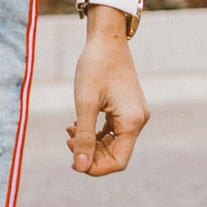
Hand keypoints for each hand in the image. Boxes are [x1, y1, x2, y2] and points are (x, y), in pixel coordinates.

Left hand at [67, 25, 148, 175]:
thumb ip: (84, 137)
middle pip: (116, 154)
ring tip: (70, 131)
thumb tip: (80, 167)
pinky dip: (96, 132)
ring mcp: (135, 114)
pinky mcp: (128, 108)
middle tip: (68, 141)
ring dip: (91, 142)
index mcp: (132, 122)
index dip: (95, 168)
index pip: (118, 162)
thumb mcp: (85, 103)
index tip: (73, 161)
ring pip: (113, 143)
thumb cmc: (95, 67)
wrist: (107, 38)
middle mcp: (138, 120)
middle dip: (91, 153)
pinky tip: (78, 125)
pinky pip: (113, 130)